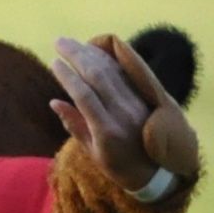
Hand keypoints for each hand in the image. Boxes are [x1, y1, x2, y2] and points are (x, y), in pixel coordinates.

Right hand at [51, 35, 198, 197]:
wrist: (159, 171)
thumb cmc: (119, 166)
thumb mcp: (93, 154)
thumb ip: (74, 126)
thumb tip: (55, 102)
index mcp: (106, 131)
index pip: (84, 95)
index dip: (68, 76)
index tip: (54, 62)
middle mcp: (123, 112)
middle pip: (98, 75)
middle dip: (77, 55)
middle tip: (59, 41)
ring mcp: (137, 102)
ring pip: (113, 70)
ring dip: (92, 52)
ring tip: (74, 42)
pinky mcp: (147, 96)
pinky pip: (128, 71)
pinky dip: (112, 58)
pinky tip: (99, 49)